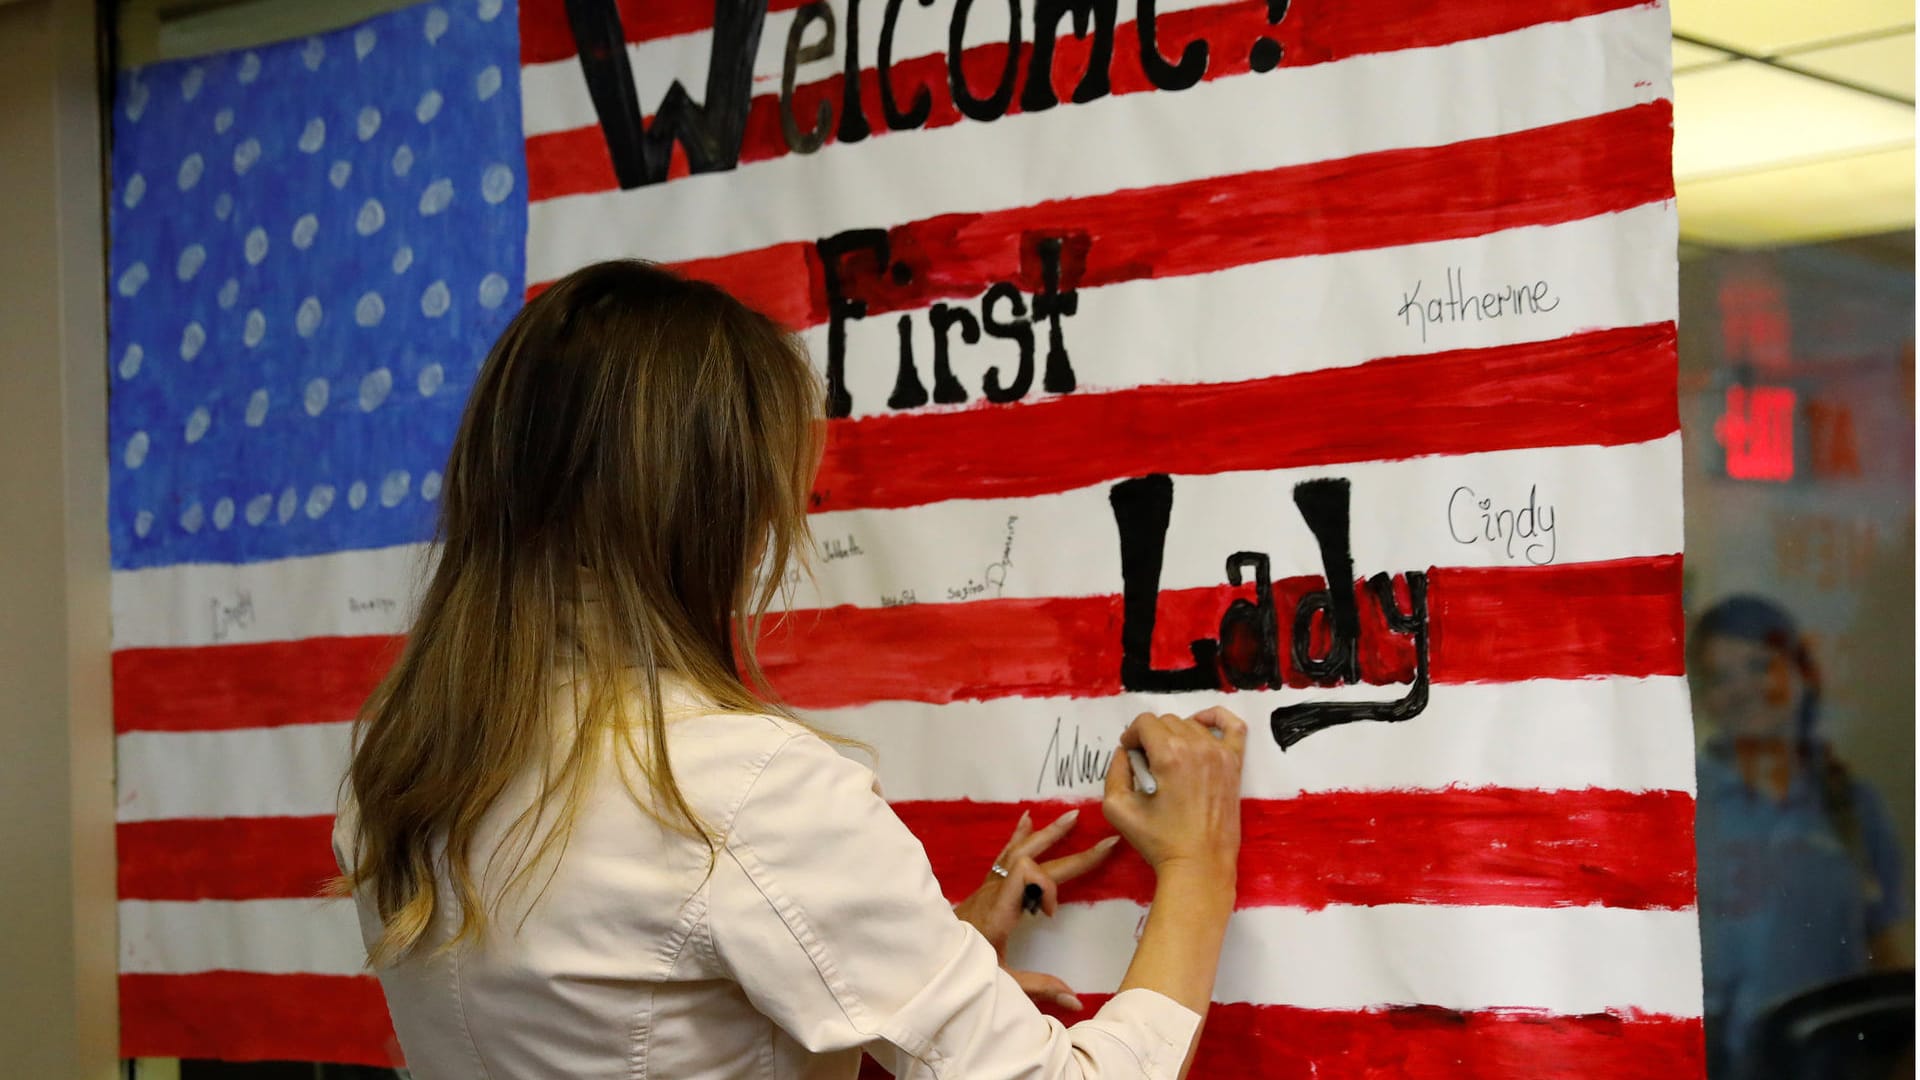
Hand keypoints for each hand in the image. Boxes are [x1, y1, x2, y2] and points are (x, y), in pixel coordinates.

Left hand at [952, 807, 1119, 1011]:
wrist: (931, 957)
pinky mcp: (988, 886)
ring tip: (1071, 816)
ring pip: (1020, 849)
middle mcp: (995, 890)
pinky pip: (1005, 854)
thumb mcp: (1002, 982)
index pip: (1026, 873)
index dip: (1046, 887)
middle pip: (1032, 857)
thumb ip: (1039, 988)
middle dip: (1071, 851)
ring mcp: (990, 885)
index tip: (1050, 915)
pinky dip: (1019, 835)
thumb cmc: (963, 968)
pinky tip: (1028, 818)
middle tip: (1104, 844)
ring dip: (1048, 834)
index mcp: (999, 909)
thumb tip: (1077, 1001)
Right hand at [1102, 707, 1245, 878]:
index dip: (1132, 736)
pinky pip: (1233, 726)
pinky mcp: (1235, 764)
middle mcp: (1197, 747)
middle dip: (1151, 737)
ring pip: (1191, 724)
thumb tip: (1125, 752)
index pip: (1145, 723)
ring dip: (1176, 734)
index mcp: (1169, 755)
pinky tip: (1201, 727)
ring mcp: (1220, 754)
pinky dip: (1216, 719)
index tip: (1130, 755)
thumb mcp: (1117, 808)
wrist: (1199, 865)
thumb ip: (1114, 771)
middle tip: (1147, 764)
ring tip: (1169, 760)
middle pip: (1167, 721)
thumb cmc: (1159, 840)